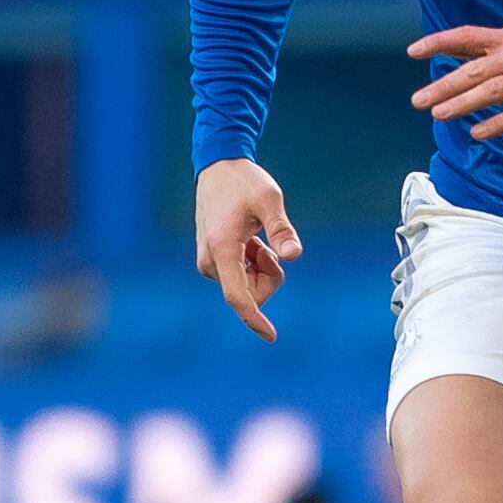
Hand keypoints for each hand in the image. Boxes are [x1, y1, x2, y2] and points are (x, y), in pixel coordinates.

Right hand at [194, 157, 302, 341]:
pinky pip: (240, 277)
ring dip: (260, 268)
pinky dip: (253, 264)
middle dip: (269, 276)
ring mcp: (208, 262)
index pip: (238, 296)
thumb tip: (294, 256)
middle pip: (250, 292)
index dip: (255, 318)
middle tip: (269, 245)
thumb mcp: (269, 199)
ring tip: (256, 238)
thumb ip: (281, 229)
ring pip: (246, 285)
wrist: (218, 167)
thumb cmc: (245, 182)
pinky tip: (249, 240)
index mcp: (223, 249)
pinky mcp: (210, 261)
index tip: (271, 336)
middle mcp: (210, 261)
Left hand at [408, 22, 502, 141]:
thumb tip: (454, 52)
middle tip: (418, 100)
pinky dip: (497, 123)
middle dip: (444, 86)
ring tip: (440, 114)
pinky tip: (477, 132)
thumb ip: (492, 46)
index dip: (439, 42)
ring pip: (493, 92)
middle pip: (475, 70)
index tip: (413, 52)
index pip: (467, 36)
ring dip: (464, 104)